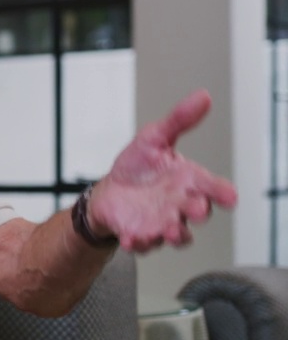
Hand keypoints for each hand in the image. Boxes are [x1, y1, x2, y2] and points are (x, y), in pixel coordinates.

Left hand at [90, 89, 237, 252]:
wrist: (109, 192)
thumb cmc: (138, 167)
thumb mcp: (154, 138)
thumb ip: (179, 121)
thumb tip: (203, 96)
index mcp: (187, 181)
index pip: (211, 187)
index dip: (222, 192)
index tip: (230, 197)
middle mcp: (179, 205)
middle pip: (196, 212)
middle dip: (198, 212)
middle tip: (196, 210)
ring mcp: (160, 222)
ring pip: (176, 234)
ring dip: (175, 235)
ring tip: (168, 231)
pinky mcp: (138, 234)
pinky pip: (142, 243)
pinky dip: (137, 243)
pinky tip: (130, 239)